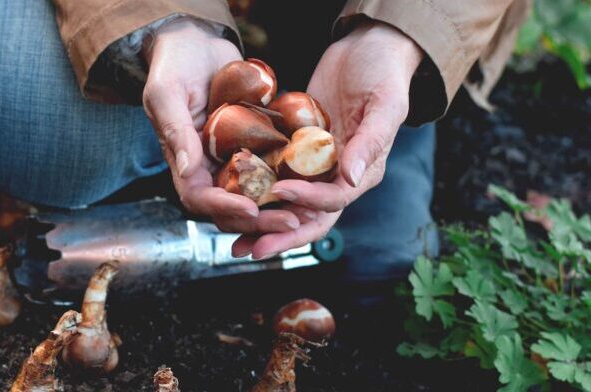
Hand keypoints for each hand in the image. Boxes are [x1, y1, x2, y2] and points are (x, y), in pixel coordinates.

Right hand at [143, 18, 300, 234]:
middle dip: (259, 219)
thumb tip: (189, 171)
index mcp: (182, 160)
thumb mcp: (167, 93)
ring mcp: (231, 156)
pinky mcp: (253, 143)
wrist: (196, 40)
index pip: (199, 197)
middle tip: (291, 221)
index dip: (223, 208)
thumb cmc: (174, 63)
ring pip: (254, 194)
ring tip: (306, 213)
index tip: (250, 208)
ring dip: (278, 207)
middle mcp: (207, 165)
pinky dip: (290, 180)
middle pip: (231, 206)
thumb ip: (175, 131)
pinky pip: (271, 168)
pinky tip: (315, 184)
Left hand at [232, 21, 423, 258]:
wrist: (368, 48)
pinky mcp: (295, 150)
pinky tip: (227, 196)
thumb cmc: (384, 73)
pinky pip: (273, 175)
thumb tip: (349, 178)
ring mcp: (314, 166)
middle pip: (306, 218)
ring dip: (260, 222)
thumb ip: (370, 141)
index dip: (307, 203)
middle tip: (247, 249)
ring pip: (286, 205)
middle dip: (277, 236)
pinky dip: (253, 190)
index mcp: (362, 173)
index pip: (333, 202)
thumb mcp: (386, 103)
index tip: (281, 193)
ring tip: (230, 235)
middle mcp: (337, 177)